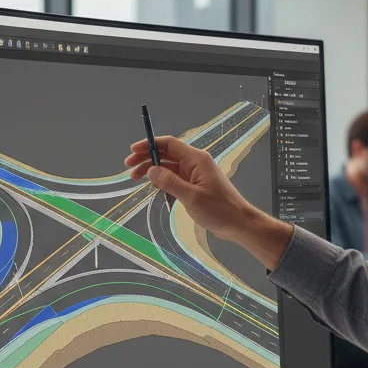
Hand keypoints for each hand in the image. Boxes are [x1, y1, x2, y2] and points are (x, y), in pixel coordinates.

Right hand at [125, 137, 290, 266]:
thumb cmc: (219, 210)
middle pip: (166, 154)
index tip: (133, 151)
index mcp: (196, 159)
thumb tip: (151, 170)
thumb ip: (169, 182)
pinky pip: (175, 178)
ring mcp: (195, 174)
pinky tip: (153, 188)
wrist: (238, 223)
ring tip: (136, 179)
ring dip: (152, 171)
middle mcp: (195, 163)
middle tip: (129, 168)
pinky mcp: (195, 185)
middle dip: (147, 158)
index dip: (150, 145)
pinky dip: (162, 180)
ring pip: (169, 167)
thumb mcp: (191, 197)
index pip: (169, 144)